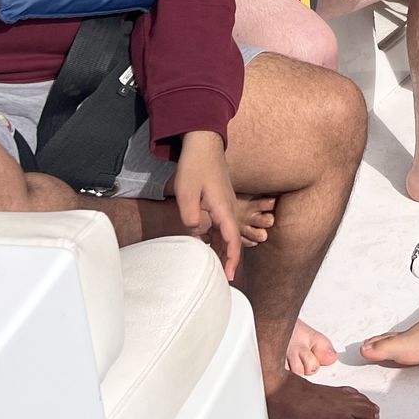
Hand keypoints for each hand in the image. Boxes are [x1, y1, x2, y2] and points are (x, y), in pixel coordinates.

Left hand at [170, 130, 240, 280]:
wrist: (204, 141)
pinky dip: (217, 238)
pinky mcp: (220, 200)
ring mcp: (226, 204)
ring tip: (214, 265)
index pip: (232, 240)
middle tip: (220, 277)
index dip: (231, 260)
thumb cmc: (195, 165)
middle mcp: (229, 209)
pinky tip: (206, 244)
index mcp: (224, 209)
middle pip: (232, 240)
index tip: (228, 277)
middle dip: (228, 259)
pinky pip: (222, 224)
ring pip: (227, 233)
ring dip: (222, 249)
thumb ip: (190, 217)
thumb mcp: (186, 193)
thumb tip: (195, 233)